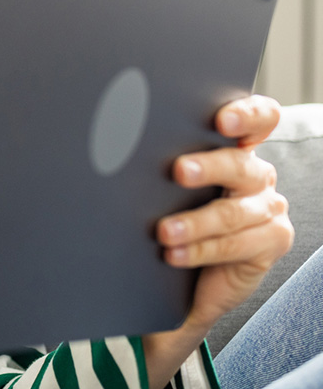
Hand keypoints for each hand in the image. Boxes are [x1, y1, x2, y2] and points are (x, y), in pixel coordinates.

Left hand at [143, 95, 293, 388]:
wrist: (191, 273)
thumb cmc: (175, 213)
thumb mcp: (168, 185)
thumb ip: (161, 160)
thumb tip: (116, 143)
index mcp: (236, 147)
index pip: (259, 118)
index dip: (246, 115)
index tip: (221, 121)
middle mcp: (257, 173)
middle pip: (239, 164)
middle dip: (208, 167)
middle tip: (178, 171)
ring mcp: (268, 207)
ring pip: (232, 212)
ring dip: (194, 223)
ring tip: (164, 232)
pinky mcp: (272, 241)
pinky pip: (235, 245)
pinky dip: (200, 250)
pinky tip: (175, 254)